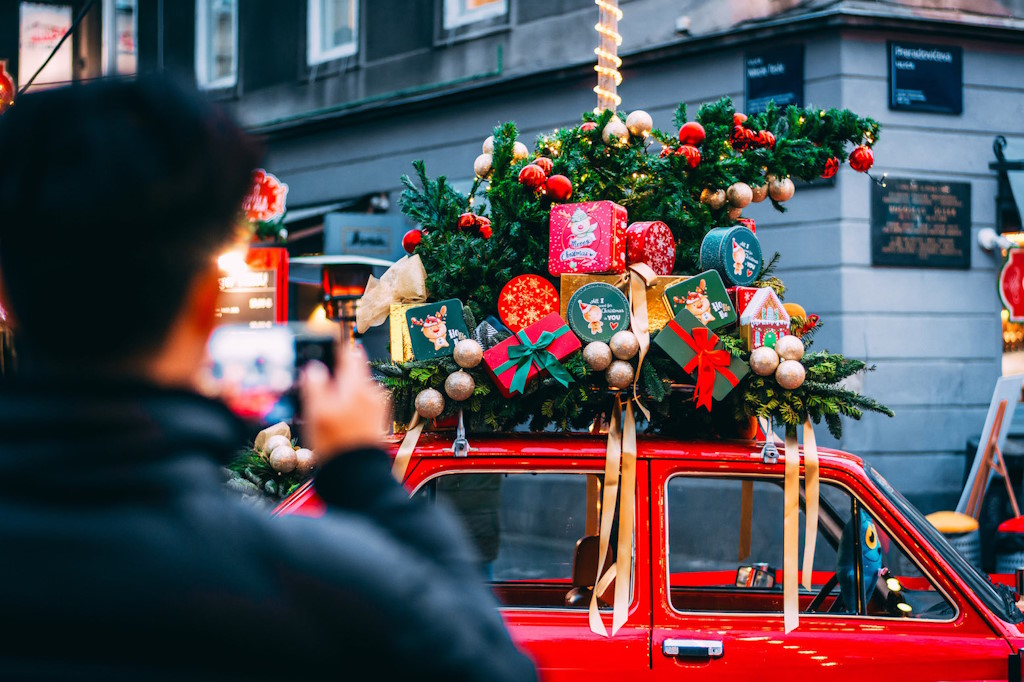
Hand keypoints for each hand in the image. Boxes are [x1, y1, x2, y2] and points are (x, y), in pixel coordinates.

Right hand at [300, 343, 390, 463]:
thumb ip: (315, 385)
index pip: (350, 353)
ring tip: (324, 408)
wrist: (357, 473)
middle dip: (335, 375)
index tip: (325, 348)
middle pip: (352, 371)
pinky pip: (360, 403)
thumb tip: (314, 367)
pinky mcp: (376, 420)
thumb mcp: (317, 412)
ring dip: (340, 392)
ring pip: (355, 388)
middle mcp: (371, 392)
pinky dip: (347, 405)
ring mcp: (376, 406)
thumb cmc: (336, 443)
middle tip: (317, 384)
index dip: (336, 348)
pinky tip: (335, 420)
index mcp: (357, 385)